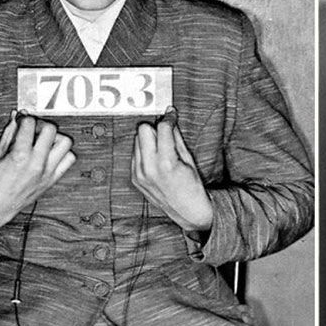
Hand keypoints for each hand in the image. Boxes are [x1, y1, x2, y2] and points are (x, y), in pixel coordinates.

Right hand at [0, 111, 75, 231]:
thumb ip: (9, 134)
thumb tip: (16, 116)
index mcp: (20, 156)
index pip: (30, 124)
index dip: (25, 118)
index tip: (22, 120)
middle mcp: (37, 163)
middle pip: (52, 130)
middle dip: (41, 125)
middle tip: (34, 129)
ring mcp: (48, 172)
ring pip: (66, 143)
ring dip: (56, 138)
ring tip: (44, 142)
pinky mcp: (53, 179)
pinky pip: (69, 159)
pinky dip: (63, 153)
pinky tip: (50, 154)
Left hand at [132, 106, 213, 231]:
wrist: (186, 210)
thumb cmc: (191, 186)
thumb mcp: (188, 159)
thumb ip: (176, 137)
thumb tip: (170, 120)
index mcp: (165, 162)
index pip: (162, 128)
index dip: (169, 119)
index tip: (172, 115)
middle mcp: (148, 168)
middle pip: (143, 130)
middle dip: (155, 128)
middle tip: (166, 133)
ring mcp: (139, 174)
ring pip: (137, 141)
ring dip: (149, 140)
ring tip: (162, 148)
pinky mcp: (134, 178)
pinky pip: (135, 155)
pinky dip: (145, 152)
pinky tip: (156, 159)